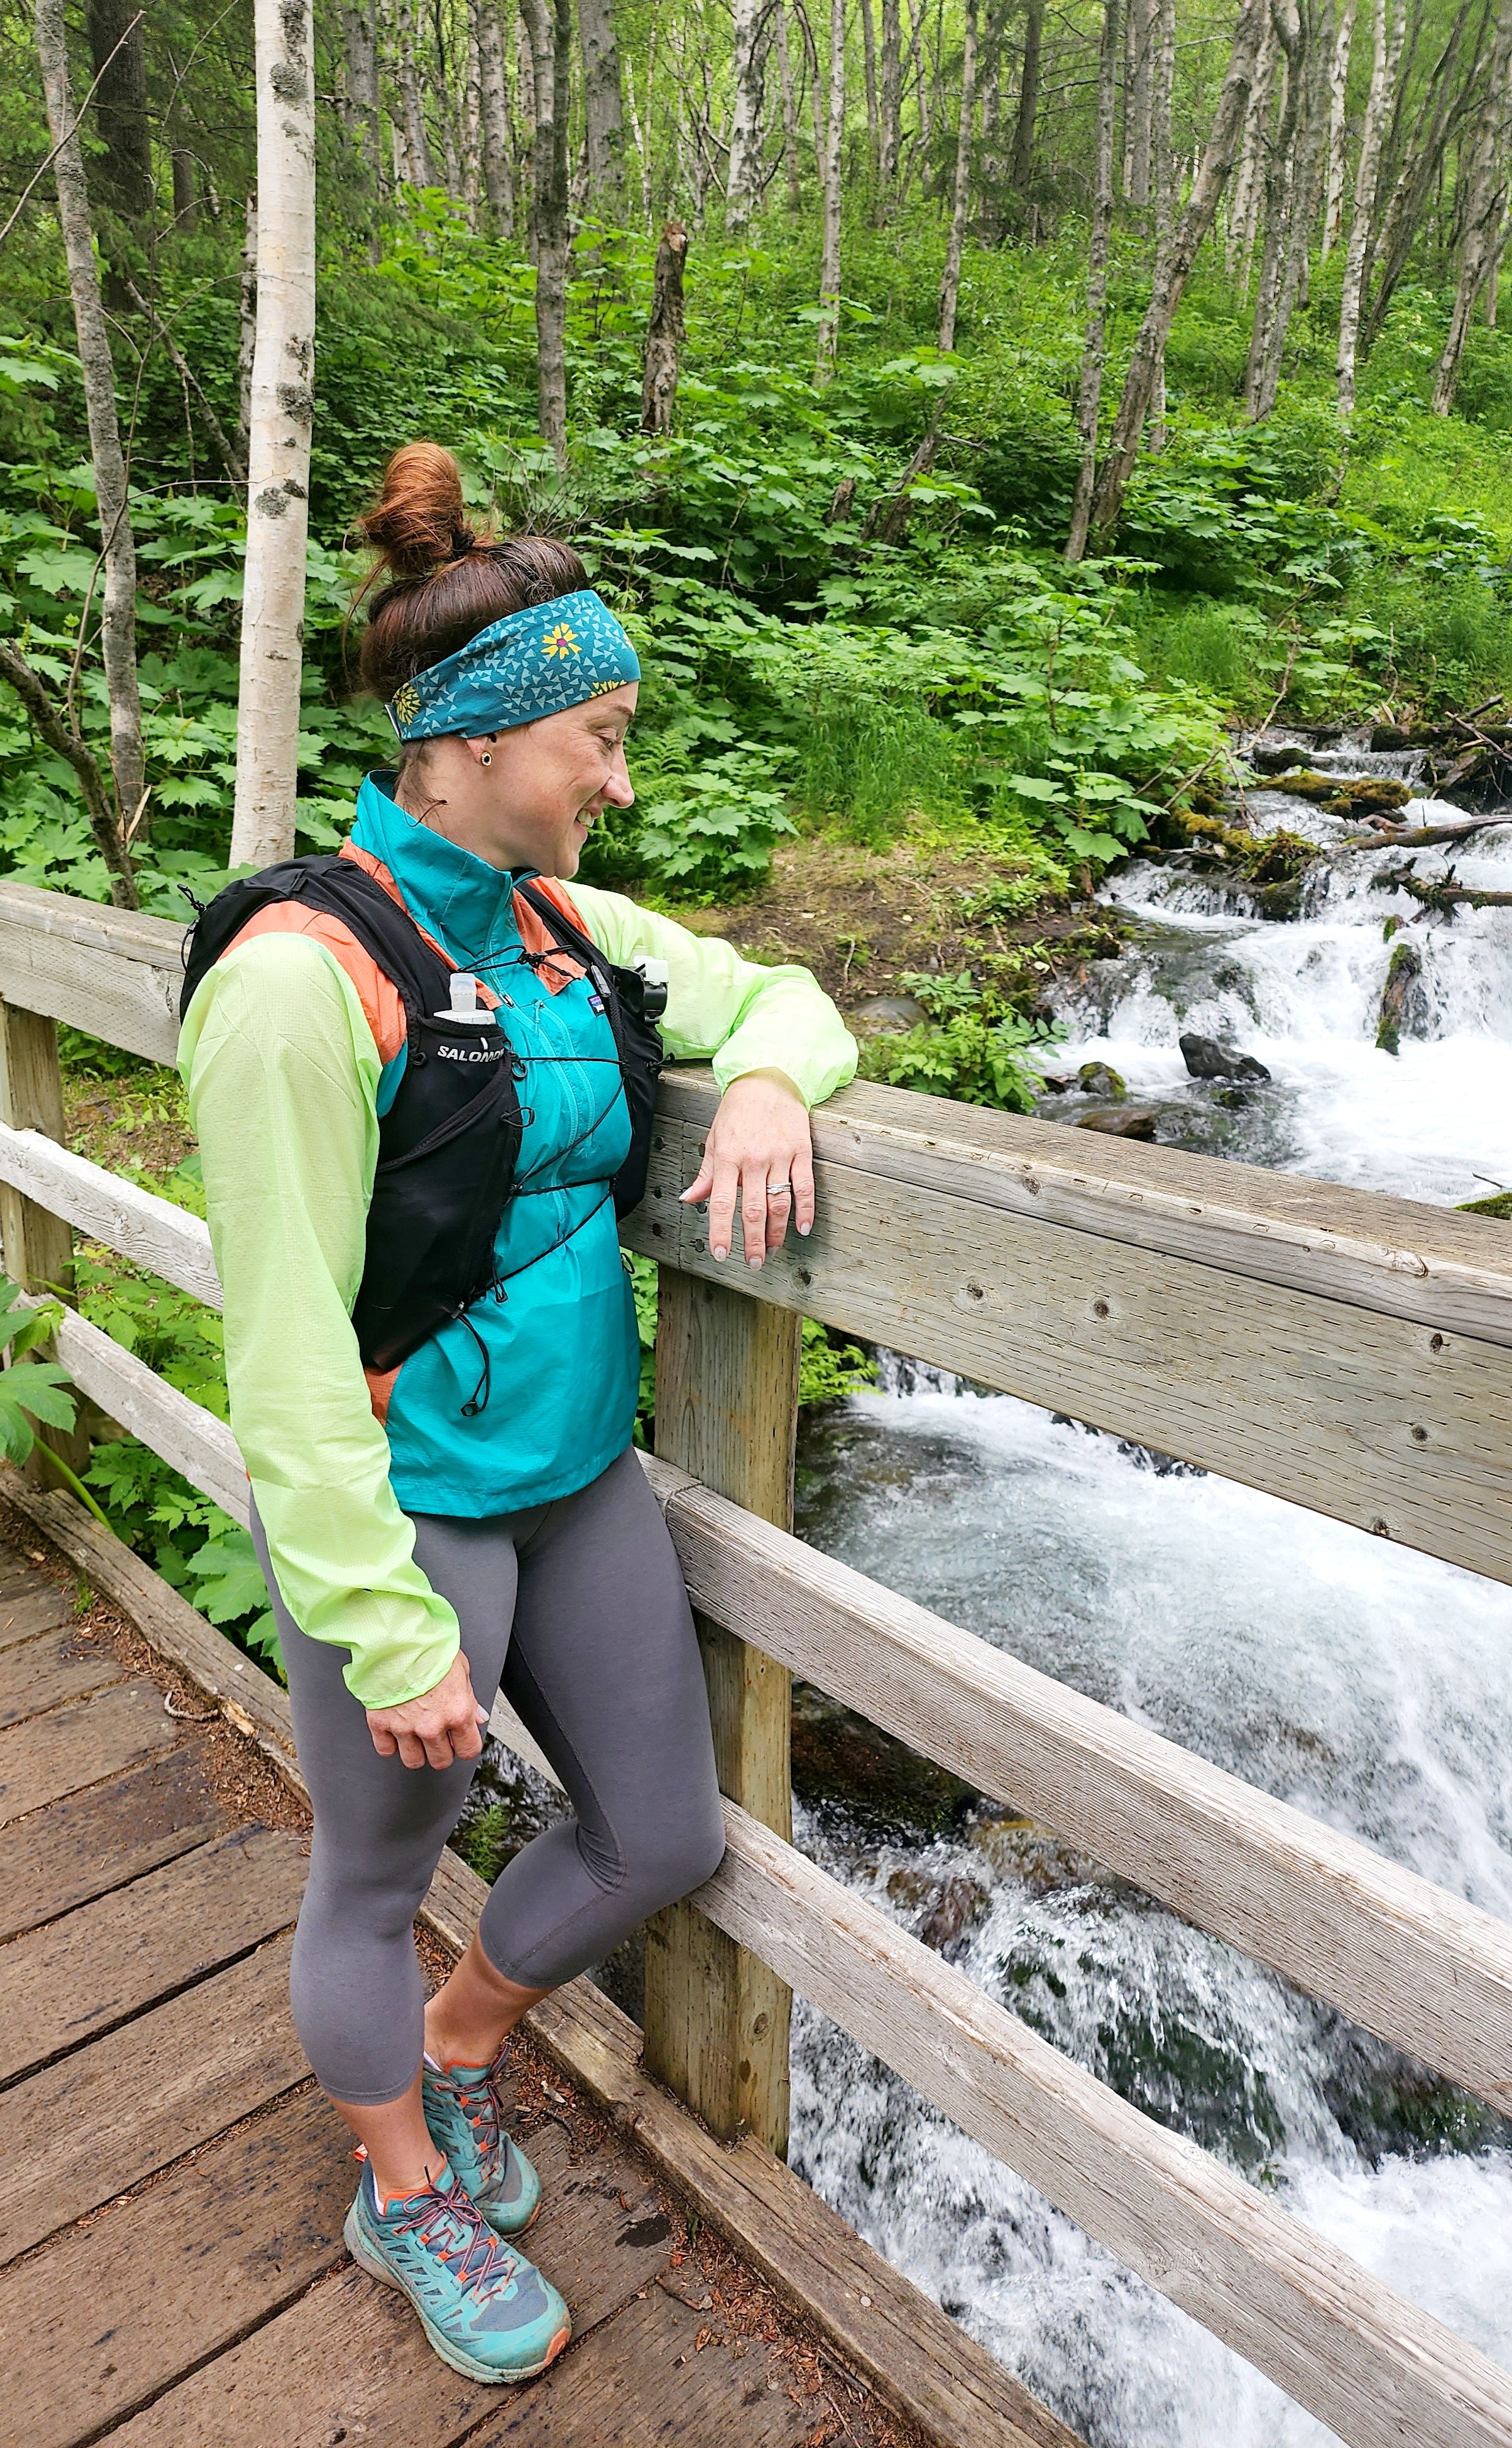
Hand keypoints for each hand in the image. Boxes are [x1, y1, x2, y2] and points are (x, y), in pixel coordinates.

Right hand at [366, 1651, 488, 1769]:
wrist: (396, 1638)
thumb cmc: (429, 1647)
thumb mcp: (461, 1669)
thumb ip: (470, 1698)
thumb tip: (478, 1716)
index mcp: (457, 1712)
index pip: (468, 1750)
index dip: (465, 1746)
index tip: (460, 1741)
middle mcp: (432, 1725)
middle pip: (441, 1761)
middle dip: (442, 1751)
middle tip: (438, 1737)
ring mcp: (405, 1727)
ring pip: (413, 1761)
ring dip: (417, 1752)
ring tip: (416, 1737)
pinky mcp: (381, 1723)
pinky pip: (386, 1750)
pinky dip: (390, 1744)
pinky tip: (395, 1731)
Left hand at [680, 1069, 814, 1268]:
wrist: (768, 1080)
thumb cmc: (738, 1111)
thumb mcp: (715, 1139)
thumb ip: (705, 1174)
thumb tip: (689, 1199)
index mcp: (728, 1158)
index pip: (722, 1203)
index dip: (721, 1232)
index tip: (721, 1254)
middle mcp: (753, 1160)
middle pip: (754, 1210)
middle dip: (753, 1242)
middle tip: (754, 1263)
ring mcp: (779, 1156)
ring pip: (780, 1203)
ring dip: (777, 1232)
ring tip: (772, 1250)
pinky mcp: (800, 1152)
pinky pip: (805, 1187)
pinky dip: (805, 1210)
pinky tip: (802, 1228)